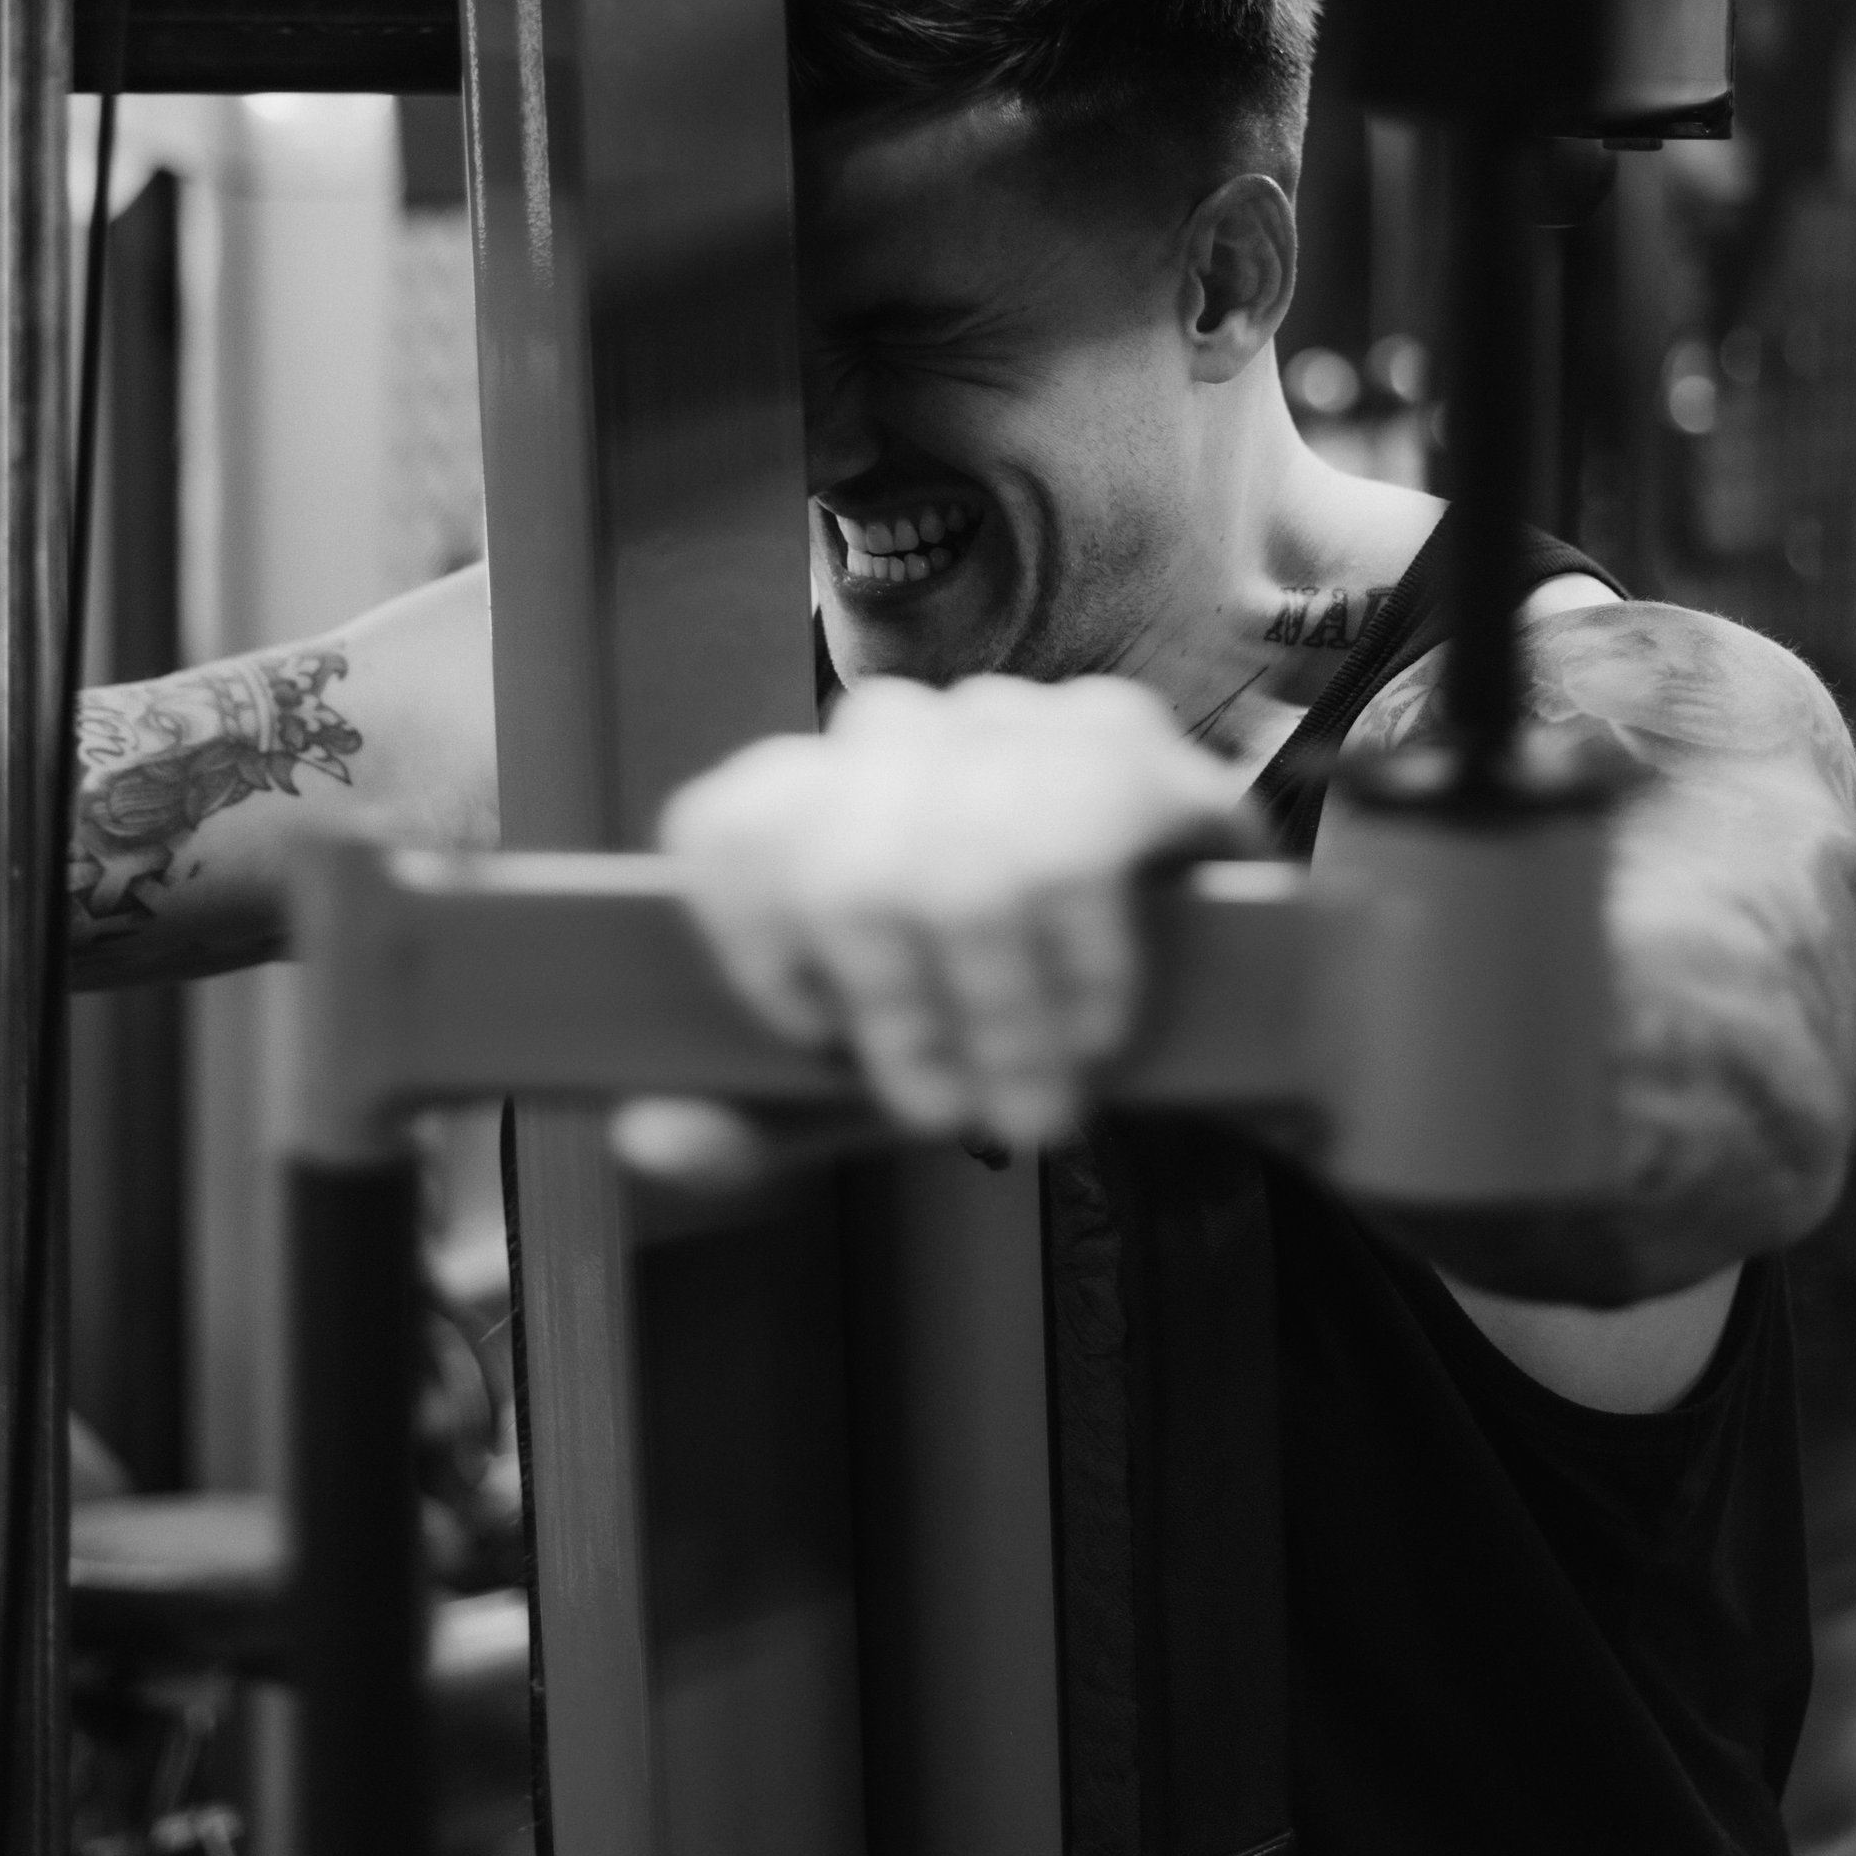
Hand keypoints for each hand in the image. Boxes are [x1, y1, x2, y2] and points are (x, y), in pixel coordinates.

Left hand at [650, 675, 1246, 1159]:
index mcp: (810, 795)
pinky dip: (1081, 973)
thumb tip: (652, 1136)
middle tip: (960, 1121)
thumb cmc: (996, 1021)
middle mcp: (900, 733)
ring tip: (1040, 1105)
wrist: (1203, 992)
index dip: (757, 951)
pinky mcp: (1122, 735)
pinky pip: (1076, 855)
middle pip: (846, 870)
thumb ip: (755, 1118)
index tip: (817, 1042)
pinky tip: (1099, 1032)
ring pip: (961, 872)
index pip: (727, 828)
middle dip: (904, 1025)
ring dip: (1002, 1022)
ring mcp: (1013, 719)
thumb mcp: (865, 1092)